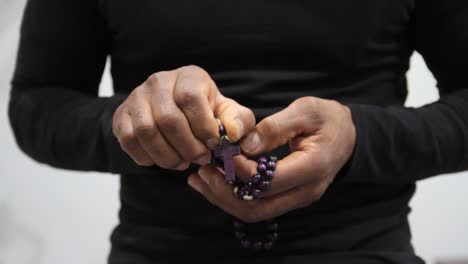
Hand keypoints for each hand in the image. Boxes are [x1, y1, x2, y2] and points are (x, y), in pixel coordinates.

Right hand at [112, 65, 254, 169]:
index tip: (213, 145)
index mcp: (189, 77)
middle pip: (168, 119)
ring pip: (147, 132)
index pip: (191, 99)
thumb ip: (238, 121)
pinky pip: (129, 140)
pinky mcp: (121, 115)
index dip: (203, 127)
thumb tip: (232, 133)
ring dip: (167, 156)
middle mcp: (159, 82)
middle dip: (187, 147)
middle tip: (199, 160)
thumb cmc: (205, 111)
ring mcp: (137, 97)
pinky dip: (146, 157)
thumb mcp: (226, 112)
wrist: (174, 108)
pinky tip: (161, 160)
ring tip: (182, 163)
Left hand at [187, 97, 355, 222]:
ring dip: (225, 199)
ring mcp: (297, 198)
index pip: (268, 181)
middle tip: (202, 172)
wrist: (349, 136)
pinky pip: (258, 206)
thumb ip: (275, 127)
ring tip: (200, 180)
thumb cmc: (328, 119)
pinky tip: (215, 183)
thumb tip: (244, 146)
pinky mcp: (289, 197)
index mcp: (312, 167)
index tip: (221, 153)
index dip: (240, 170)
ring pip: (255, 212)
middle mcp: (305, 191)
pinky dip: (234, 197)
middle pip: (258, 207)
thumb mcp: (306, 110)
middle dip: (225, 192)